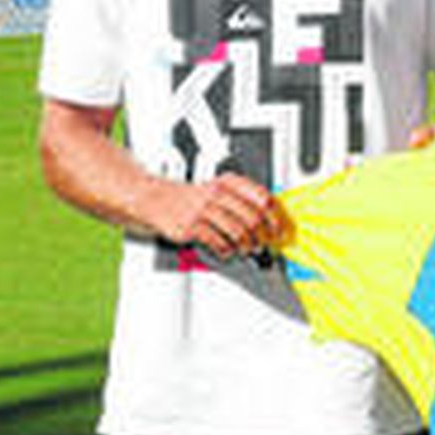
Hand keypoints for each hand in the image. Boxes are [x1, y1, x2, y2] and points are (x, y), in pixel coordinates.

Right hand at [149, 173, 282, 258]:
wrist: (155, 199)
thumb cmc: (190, 197)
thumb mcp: (217, 187)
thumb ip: (240, 197)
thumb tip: (267, 216)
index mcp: (228, 182)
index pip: (261, 197)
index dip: (274, 215)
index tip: (279, 227)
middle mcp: (217, 193)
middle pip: (252, 217)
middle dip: (262, 235)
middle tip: (264, 243)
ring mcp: (203, 210)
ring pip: (237, 231)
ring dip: (246, 245)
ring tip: (247, 249)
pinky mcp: (191, 227)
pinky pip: (217, 241)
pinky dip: (226, 250)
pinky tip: (227, 251)